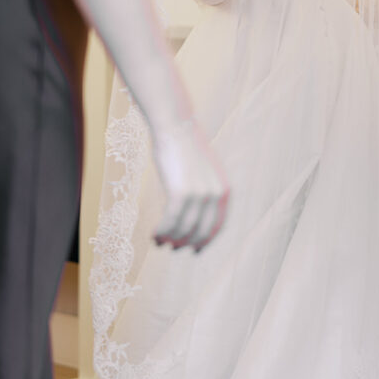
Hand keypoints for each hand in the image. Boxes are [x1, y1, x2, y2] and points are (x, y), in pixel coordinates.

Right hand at [151, 117, 229, 252]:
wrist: (175, 127)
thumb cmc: (185, 149)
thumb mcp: (203, 173)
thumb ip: (204, 194)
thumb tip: (193, 220)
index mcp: (225, 190)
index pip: (218, 226)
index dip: (205, 241)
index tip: (195, 250)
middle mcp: (215, 194)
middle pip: (201, 232)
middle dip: (186, 243)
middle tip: (172, 248)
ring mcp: (199, 194)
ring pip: (184, 229)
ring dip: (170, 239)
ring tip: (158, 241)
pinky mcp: (181, 193)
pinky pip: (171, 222)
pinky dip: (162, 231)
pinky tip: (153, 234)